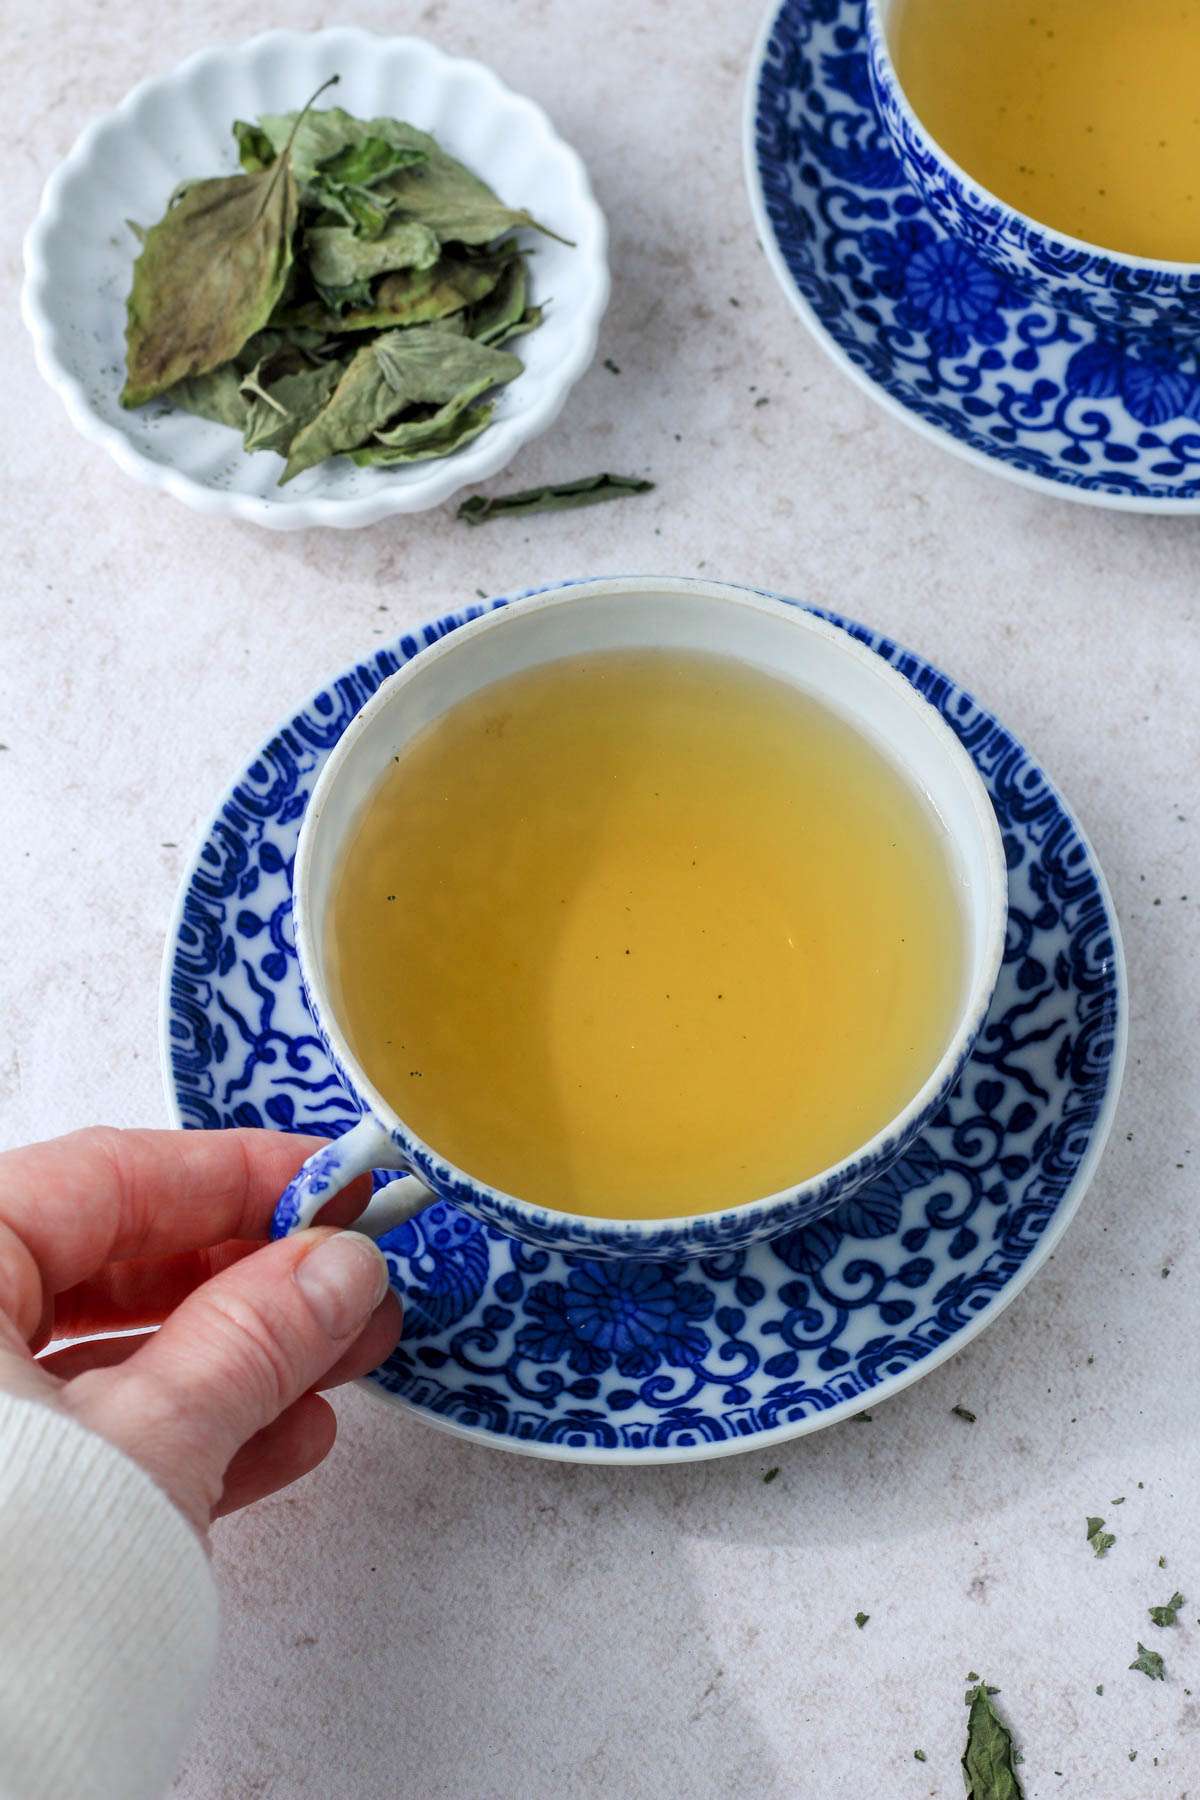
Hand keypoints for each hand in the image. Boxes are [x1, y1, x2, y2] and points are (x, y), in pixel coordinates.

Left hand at [0, 1128, 401, 1536]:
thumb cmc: (5, 1596)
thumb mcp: (144, 1448)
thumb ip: (249, 1343)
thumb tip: (338, 1266)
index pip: (106, 1176)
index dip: (238, 1174)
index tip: (337, 1184)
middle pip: (107, 1265)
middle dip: (249, 1275)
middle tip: (353, 1275)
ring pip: (105, 1357)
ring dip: (237, 1360)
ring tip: (345, 1362)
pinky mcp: (3, 1502)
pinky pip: (85, 1440)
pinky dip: (182, 1435)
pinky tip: (284, 1438)